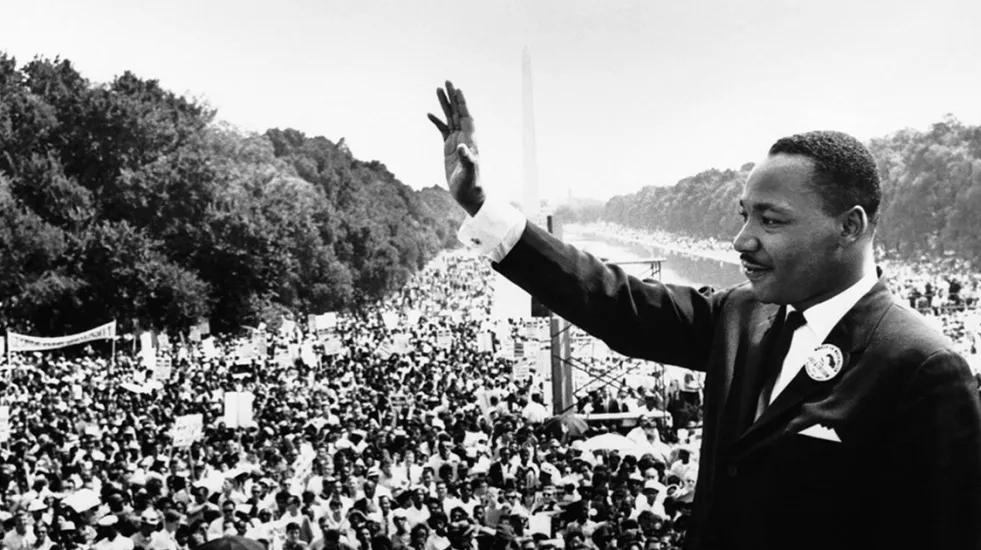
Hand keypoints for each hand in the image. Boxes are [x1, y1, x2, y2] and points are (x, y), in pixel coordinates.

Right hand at [427, 81, 484, 215]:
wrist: (469, 195)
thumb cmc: (471, 185)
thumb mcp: (469, 173)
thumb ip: (467, 160)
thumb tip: (461, 147)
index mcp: (470, 140)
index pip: (466, 117)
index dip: (462, 103)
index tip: (458, 89)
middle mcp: (465, 138)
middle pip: (458, 113)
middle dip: (453, 97)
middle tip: (447, 81)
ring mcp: (456, 142)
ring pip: (450, 118)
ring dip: (445, 104)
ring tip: (438, 89)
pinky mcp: (449, 148)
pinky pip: (443, 130)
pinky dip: (437, 121)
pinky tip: (429, 114)